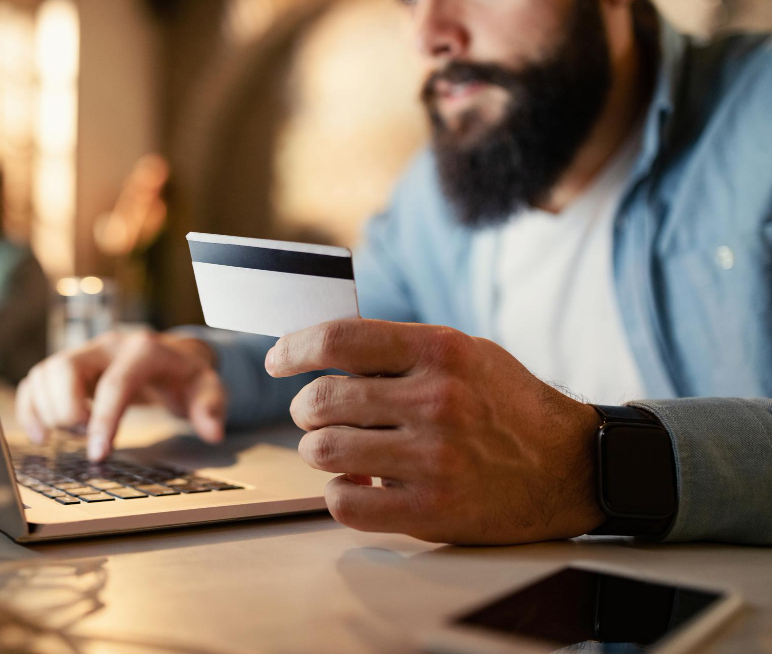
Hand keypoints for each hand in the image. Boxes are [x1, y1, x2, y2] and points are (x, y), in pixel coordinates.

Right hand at [16, 330, 225, 460]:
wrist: (173, 357)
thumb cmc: (188, 377)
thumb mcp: (209, 388)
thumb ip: (212, 406)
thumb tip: (212, 431)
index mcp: (144, 350)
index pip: (115, 383)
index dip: (103, 420)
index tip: (98, 455)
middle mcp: (108, 345)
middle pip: (66, 368)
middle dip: (68, 411)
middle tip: (86, 438)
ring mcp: (85, 352)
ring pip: (45, 372)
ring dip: (49, 410)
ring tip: (75, 433)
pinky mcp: (69, 365)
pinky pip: (36, 380)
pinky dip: (31, 407)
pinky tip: (42, 434)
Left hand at [265, 318, 604, 544]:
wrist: (571, 466)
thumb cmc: (508, 404)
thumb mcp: (465, 353)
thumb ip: (399, 351)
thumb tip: (322, 352)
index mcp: (440, 351)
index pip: (339, 340)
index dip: (294, 348)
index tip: (278, 359)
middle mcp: (436, 401)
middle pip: (321, 400)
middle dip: (305, 409)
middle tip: (314, 415)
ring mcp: (433, 458)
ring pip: (323, 451)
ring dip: (317, 449)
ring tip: (338, 448)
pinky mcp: (433, 509)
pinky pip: (344, 503)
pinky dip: (338, 492)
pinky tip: (357, 483)